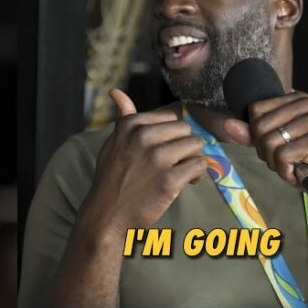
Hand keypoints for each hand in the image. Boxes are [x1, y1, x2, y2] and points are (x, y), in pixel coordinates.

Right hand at [75, 89, 206, 240]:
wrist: (107, 215)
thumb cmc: (111, 179)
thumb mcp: (112, 144)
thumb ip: (122, 118)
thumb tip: (116, 92)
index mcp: (131, 125)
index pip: (170, 118)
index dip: (171, 135)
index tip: (164, 150)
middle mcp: (143, 137)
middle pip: (185, 129)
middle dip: (184, 146)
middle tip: (176, 163)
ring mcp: (157, 158)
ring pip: (196, 145)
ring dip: (193, 159)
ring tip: (182, 172)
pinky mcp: (169, 179)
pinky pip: (199, 165)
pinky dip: (197, 174)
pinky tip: (186, 182)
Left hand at [223, 91, 307, 233]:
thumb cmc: (298, 160)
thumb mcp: (270, 144)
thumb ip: (250, 133)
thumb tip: (227, 124)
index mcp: (297, 98)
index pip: (255, 111)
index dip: (257, 135)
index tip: (277, 145)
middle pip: (260, 126)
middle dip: (265, 151)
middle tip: (285, 158)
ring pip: (269, 142)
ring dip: (275, 162)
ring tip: (292, 164)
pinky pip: (282, 155)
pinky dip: (284, 170)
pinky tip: (298, 171)